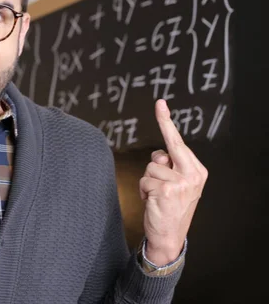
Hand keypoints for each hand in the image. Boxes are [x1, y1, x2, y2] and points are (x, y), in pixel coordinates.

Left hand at [139, 99, 208, 265]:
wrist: (169, 236)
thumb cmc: (169, 207)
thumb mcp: (174, 184)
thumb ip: (168, 166)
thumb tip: (158, 155)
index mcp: (197, 171)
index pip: (178, 143)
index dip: (166, 122)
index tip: (160, 104)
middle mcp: (193, 174)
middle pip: (168, 147)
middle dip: (163, 131)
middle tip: (160, 107)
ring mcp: (180, 182)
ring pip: (150, 167)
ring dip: (147, 181)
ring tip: (156, 196)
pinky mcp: (166, 190)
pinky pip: (144, 180)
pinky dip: (143, 191)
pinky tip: (152, 202)